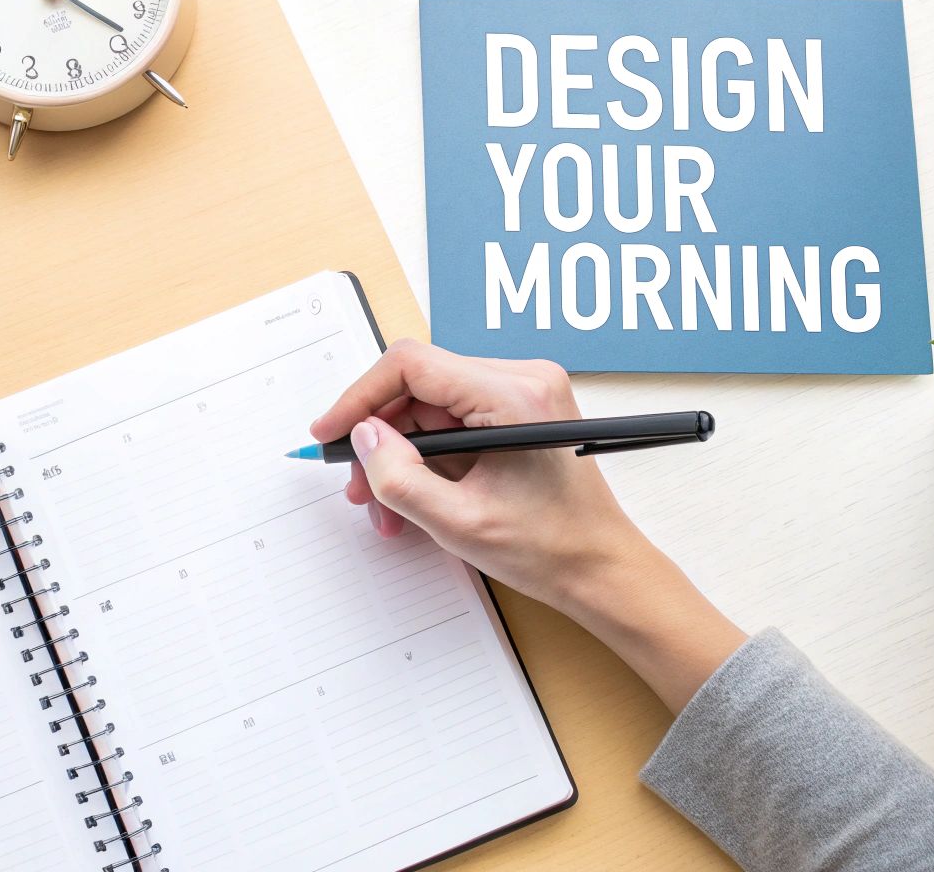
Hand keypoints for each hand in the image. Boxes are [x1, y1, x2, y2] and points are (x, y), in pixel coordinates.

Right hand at [310, 340, 745, 709]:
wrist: (602, 569)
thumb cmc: (552, 549)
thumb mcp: (459, 522)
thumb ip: (400, 477)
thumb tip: (363, 437)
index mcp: (515, 396)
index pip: (412, 364)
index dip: (360, 397)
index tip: (330, 433)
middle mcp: (524, 380)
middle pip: (418, 384)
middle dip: (379, 436)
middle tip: (356, 485)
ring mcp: (525, 392)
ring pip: (431, 406)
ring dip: (400, 453)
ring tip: (384, 506)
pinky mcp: (521, 410)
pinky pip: (454, 419)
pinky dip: (427, 456)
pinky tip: (414, 497)